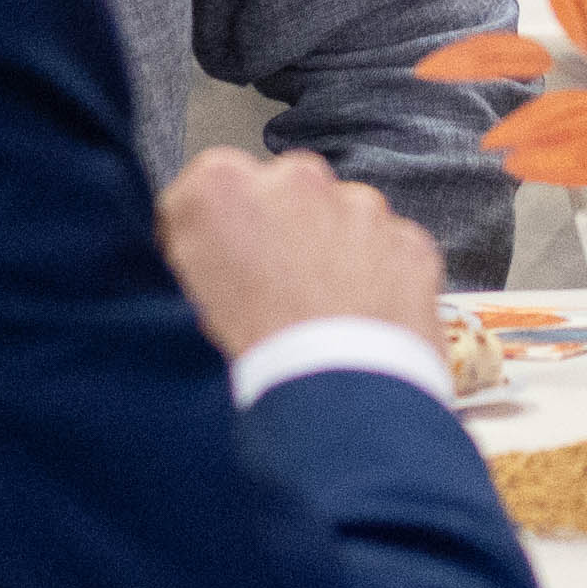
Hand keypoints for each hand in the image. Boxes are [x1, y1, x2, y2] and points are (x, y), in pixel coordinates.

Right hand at [154, 145, 442, 362]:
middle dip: (281, 235)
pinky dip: (380, 282)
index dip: (214, 234)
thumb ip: (184, 252)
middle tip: (276, 299)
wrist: (333, 409)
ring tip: (322, 323)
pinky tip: (361, 328)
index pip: (208, 191)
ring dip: (332, 256)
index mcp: (220, 187)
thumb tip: (194, 246)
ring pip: (341, 222)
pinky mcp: (409, 242)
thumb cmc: (245, 362)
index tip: (219, 269)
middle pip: (282, 197)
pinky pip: (390, 255)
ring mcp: (361, 208)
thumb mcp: (177, 301)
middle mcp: (293, 179)